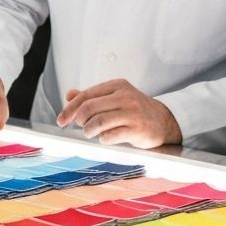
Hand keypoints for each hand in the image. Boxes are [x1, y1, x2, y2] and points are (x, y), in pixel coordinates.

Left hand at [56, 78, 181, 147]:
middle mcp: (125, 97)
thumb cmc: (136, 110)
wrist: (164, 121)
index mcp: (118, 85)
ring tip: (91, 133)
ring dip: (89, 131)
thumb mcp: (116, 97)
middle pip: (89, 109)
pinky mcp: (136, 130)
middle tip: (81, 126)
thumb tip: (70, 95)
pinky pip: (109, 136)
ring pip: (97, 123)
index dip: (70, 109)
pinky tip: (107, 138)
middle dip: (79, 120)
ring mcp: (132, 113)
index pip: (86, 95)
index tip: (61, 120)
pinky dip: (103, 139)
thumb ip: (93, 96)